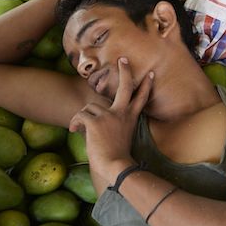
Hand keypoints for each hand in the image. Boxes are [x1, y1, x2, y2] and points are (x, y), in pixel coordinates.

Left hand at [70, 58, 152, 189]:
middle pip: (125, 87)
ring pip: (90, 107)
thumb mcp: (121, 137)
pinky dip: (75, 124)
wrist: (115, 166)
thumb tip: (93, 118)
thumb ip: (112, 124)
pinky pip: (80, 115)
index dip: (146, 86)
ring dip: (83, 118)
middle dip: (125, 71)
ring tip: (81, 130)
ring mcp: (109, 115)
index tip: (150, 75)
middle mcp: (121, 113)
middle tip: (123, 60)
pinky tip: (75, 131)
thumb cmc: (116, 157)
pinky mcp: (95, 121)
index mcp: (130, 118)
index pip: (140, 98)